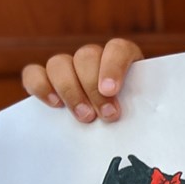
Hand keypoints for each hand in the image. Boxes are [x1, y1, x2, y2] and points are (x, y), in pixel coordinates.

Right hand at [21, 38, 143, 121]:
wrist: (117, 135)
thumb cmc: (136, 120)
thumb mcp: (145, 110)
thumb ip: (143, 106)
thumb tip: (151, 114)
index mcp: (123, 58)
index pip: (117, 48)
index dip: (112, 66)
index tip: (111, 91)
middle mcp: (95, 57)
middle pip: (86, 56)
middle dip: (92, 87)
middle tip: (105, 115)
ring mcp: (69, 66)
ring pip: (59, 63)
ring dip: (69, 90)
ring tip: (84, 116)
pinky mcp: (48, 79)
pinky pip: (34, 73)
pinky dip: (40, 86)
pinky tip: (55, 104)